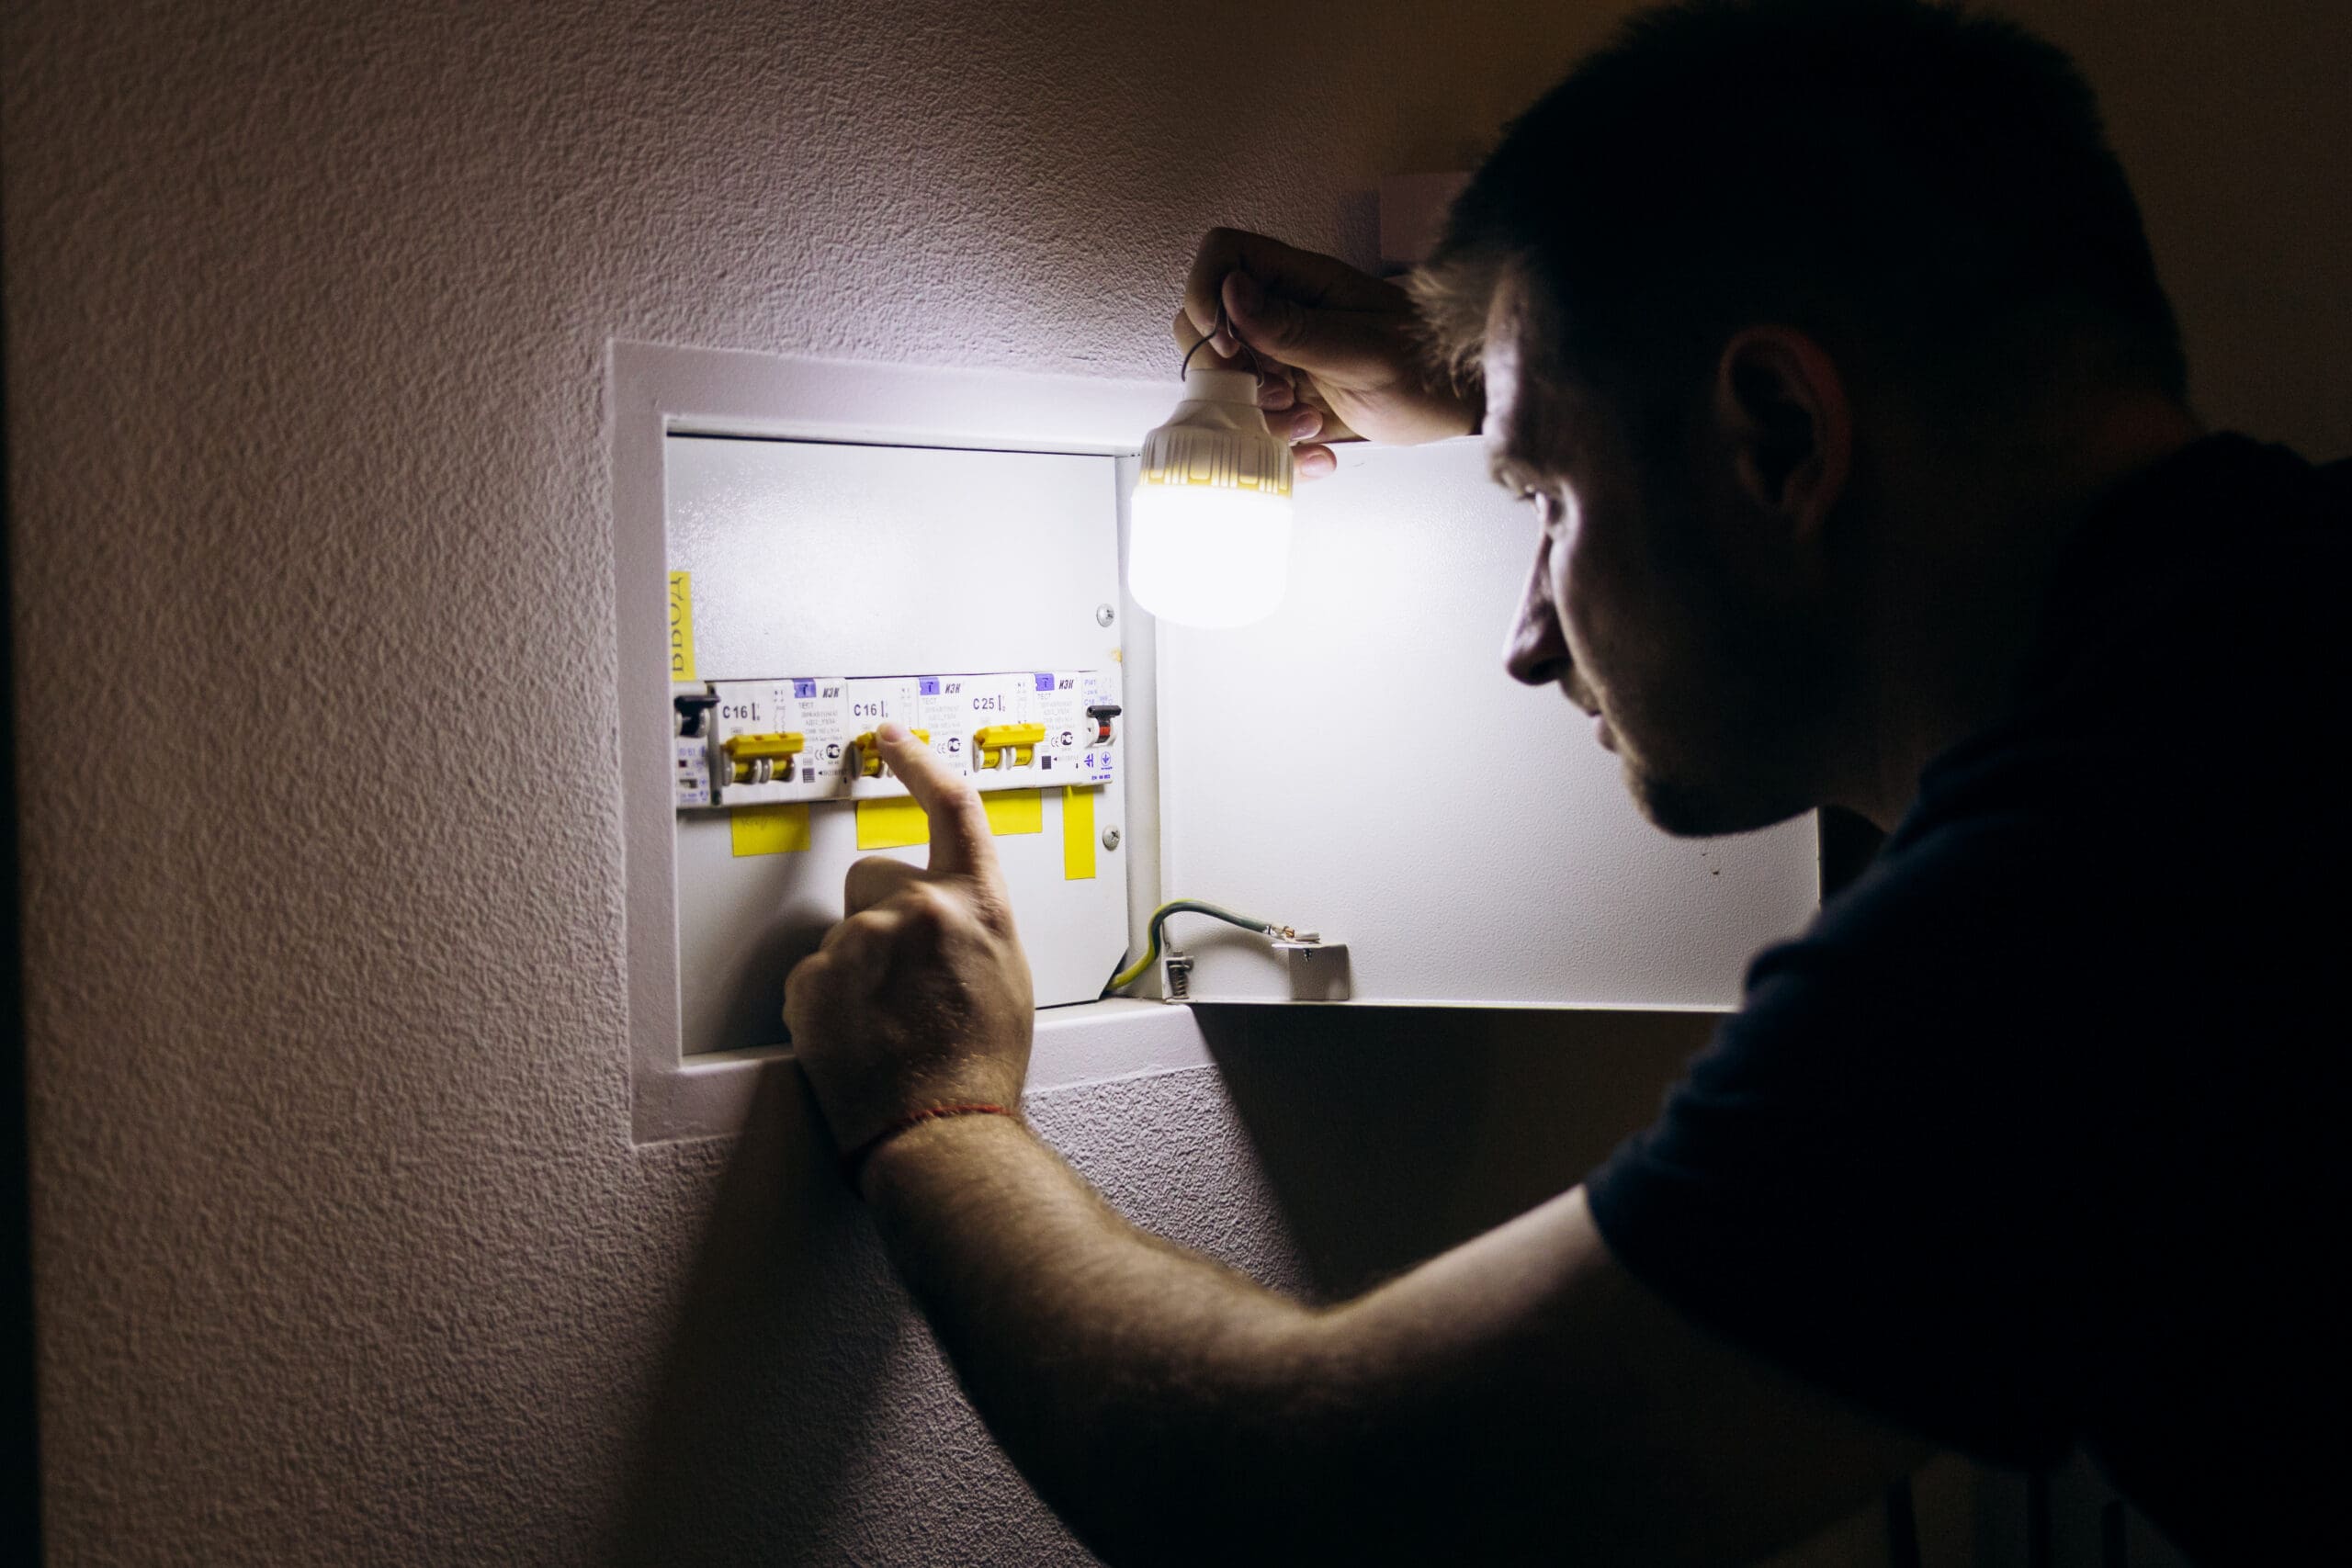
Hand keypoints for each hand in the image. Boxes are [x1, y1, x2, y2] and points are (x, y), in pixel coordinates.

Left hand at [784, 723, 1033, 1152]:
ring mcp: (861, 942)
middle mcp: (921, 909)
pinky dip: (827, 1004)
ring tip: (885, 1022)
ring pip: (843, 934)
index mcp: (979, 904)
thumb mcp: (1008, 975)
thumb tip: (951, 913)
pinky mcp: (813, 980)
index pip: (950, 805)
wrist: (941, 1130)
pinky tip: (857, 1037)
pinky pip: (813, 976)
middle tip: (899, 977)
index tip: (892, 740)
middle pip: (874, 875)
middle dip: (878, 914)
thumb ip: (975, 925)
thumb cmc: (981, 1068)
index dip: (918, 762)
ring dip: (855, 968)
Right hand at [1173, 227, 1480, 477]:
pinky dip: (1274, 445)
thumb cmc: (1428, 366)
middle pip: (1205, 323)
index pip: (1224, 254)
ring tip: (1307, 427)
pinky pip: (1252, 419)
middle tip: (1276, 396)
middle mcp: (1284, 314)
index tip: (1230, 344)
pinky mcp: (1289, 398)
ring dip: (1252, 415)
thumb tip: (1231, 291)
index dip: (1207, 293)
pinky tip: (1316, 453)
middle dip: (1226, 372)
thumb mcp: (1364, 350)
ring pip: (1223, 378)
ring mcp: (1282, 356)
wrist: (1459, 407)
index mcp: (1302, 283)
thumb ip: (1295, 326)